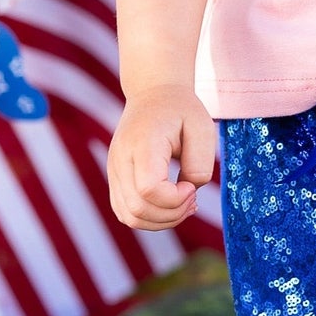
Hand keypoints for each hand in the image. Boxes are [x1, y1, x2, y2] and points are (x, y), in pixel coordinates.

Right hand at [108, 84, 216, 229]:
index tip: (192, 186)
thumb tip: (189, 192)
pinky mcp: (115, 180)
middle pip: (138, 209)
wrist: (153, 95)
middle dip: (172, 214)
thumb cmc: (181, 111)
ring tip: (184, 203)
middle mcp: (120, 160)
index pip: (149, 189)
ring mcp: (113, 172)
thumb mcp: (202, 128)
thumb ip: (200, 163)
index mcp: (142, 144)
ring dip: (162, 221)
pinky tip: (171, 205)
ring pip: (130, 217)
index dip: (175, 199)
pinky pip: (126, 213)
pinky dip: (150, 218)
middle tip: (193, 198)